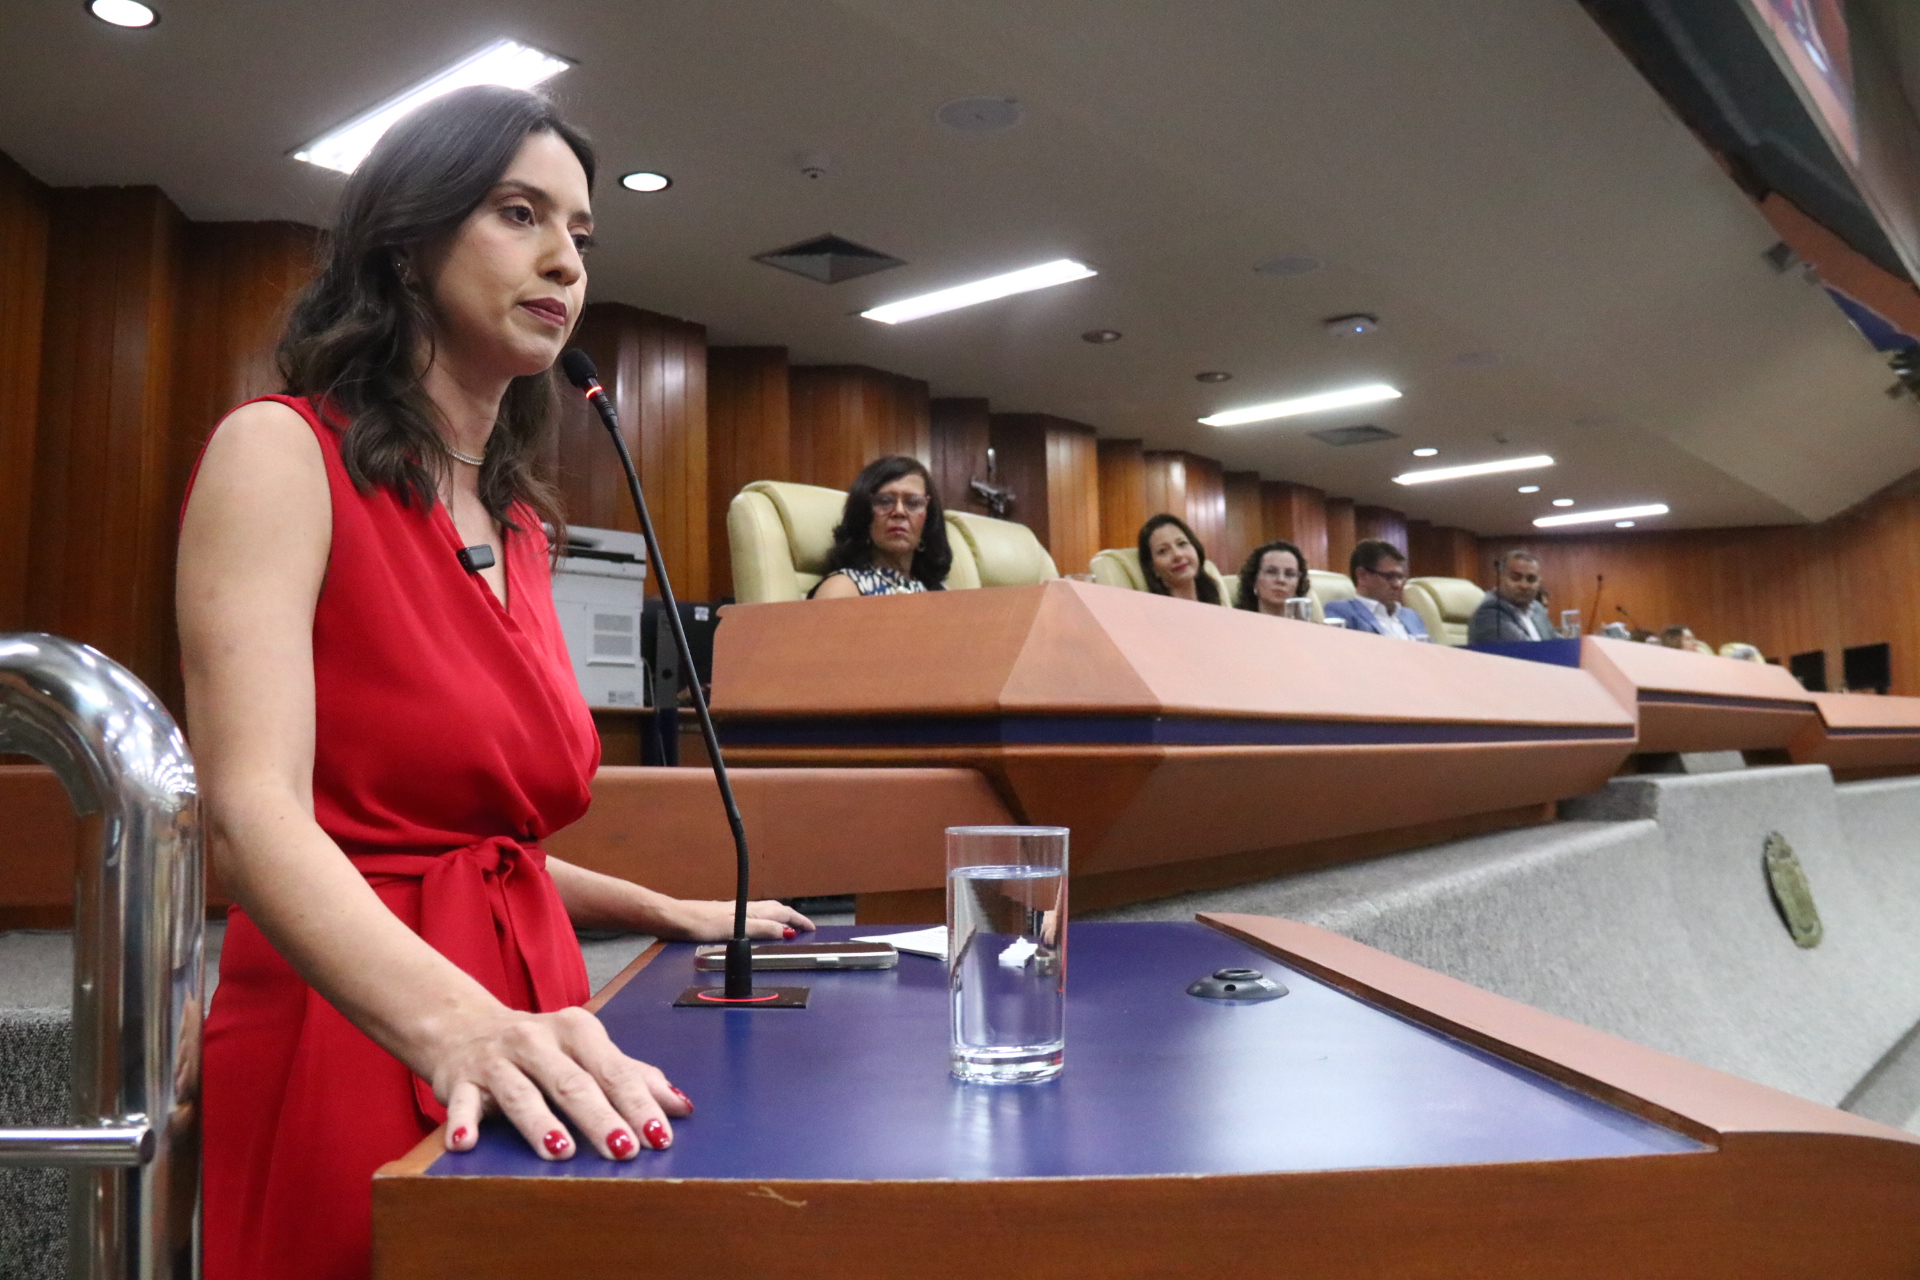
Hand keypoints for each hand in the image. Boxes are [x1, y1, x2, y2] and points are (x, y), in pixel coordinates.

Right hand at [437, 1004, 691, 1160]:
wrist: (464, 1027)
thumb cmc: (540, 1048)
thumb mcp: (587, 1053)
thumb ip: (632, 1077)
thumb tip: (680, 1106)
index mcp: (577, 1030)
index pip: (614, 1071)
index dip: (637, 1104)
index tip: (659, 1136)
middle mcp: (537, 1039)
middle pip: (573, 1083)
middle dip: (599, 1117)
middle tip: (622, 1150)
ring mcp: (497, 1059)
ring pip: (521, 1093)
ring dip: (540, 1123)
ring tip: (560, 1151)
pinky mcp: (459, 1079)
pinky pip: (460, 1102)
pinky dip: (461, 1121)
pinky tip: (464, 1143)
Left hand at [656, 897, 814, 941]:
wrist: (674, 919)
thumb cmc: (698, 924)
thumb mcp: (733, 929)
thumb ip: (759, 929)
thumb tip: (784, 929)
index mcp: (748, 911)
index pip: (781, 913)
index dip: (797, 920)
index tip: (810, 928)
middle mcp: (743, 908)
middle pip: (775, 909)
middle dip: (792, 917)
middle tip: (803, 927)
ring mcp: (732, 911)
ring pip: (764, 912)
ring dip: (779, 918)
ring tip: (787, 927)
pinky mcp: (723, 917)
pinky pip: (752, 917)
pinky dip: (764, 921)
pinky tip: (757, 927)